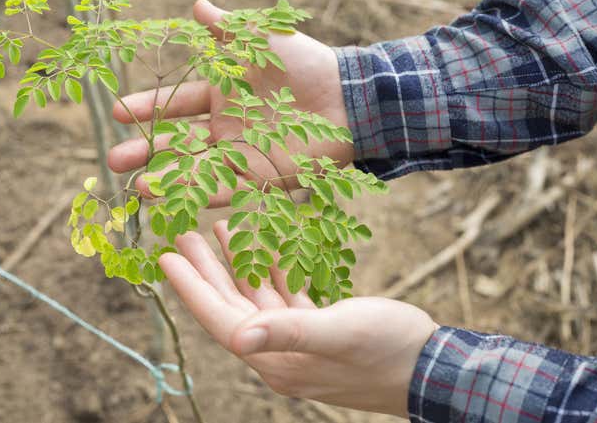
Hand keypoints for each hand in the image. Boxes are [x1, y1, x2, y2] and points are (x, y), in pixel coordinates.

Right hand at [107, 0, 353, 204]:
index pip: (175, 103)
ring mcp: (241, 155)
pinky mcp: (260, 178)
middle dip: (144, 151)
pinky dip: (198, 194)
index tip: (116, 111)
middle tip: (112, 160)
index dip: (146, 106)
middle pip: (176, 142)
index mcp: (222, 95)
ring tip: (134, 186)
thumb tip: (196, 5)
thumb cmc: (306, 64)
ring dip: (165, 178)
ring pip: (194, 169)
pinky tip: (171, 198)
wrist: (347, 98)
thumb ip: (229, 29)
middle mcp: (225, 127)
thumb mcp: (263, 41)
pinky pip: (225, 189)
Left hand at [161, 221, 437, 417]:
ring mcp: (300, 342)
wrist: (431, 366)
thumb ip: (289, 332)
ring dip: (238, 265)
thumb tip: (238, 338)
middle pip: (232, 305)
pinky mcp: (320, 330)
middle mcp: (280, 352)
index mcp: (276, 358)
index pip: (220, 319)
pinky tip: (266, 245)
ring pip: (257, 297)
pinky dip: (273, 269)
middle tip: (182, 235)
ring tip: (218, 230)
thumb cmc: (387, 350)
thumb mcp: (338, 334)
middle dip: (206, 271)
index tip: (165, 257)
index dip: (191, 288)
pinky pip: (285, 296)